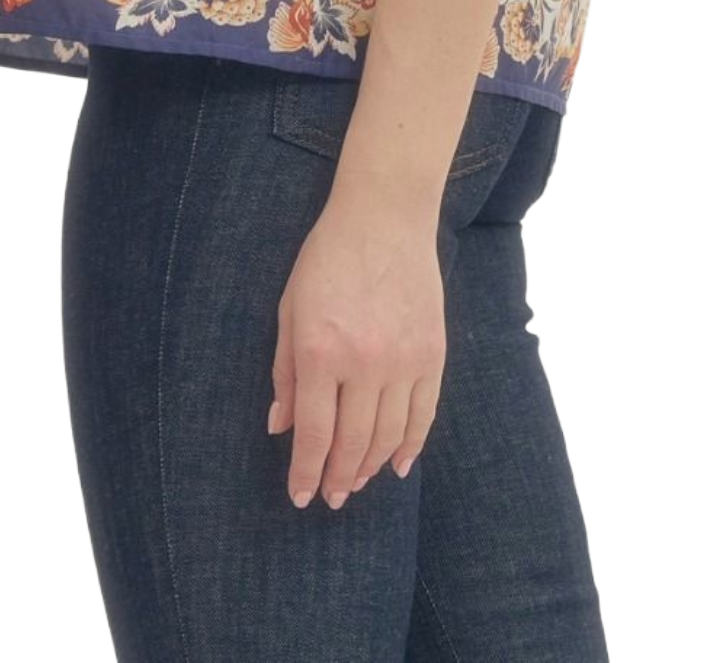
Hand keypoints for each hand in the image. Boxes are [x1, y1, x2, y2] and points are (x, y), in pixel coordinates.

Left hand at [268, 194, 445, 509]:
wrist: (385, 218)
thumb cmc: (327, 259)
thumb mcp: (291, 309)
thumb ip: (286, 371)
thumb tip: (280, 426)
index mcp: (321, 351)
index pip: (314, 433)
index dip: (305, 472)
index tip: (300, 496)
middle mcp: (364, 362)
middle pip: (352, 442)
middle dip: (338, 477)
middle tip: (331, 497)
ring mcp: (404, 359)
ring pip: (389, 436)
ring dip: (370, 466)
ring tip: (356, 482)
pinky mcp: (432, 352)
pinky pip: (424, 413)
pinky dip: (411, 444)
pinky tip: (398, 464)